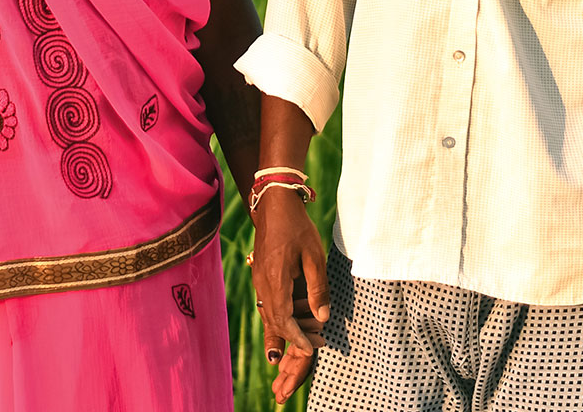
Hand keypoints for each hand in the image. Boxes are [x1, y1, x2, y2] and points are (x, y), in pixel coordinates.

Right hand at [249, 188, 330, 403]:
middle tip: (287, 377)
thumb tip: (322, 317)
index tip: (309, 352)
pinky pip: (268, 307)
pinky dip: (275, 325)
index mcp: (275, 280)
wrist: (273, 205)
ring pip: (269, 318)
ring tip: (282, 366)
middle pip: (273, 325)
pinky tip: (280, 337)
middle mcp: (263, 285)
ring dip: (277, 341)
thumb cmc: (297, 227)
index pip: (284, 319)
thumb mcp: (313, 255)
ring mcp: (260, 282)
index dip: (296, 339)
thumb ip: (317, 287)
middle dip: (283, 351)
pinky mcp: (262, 278)